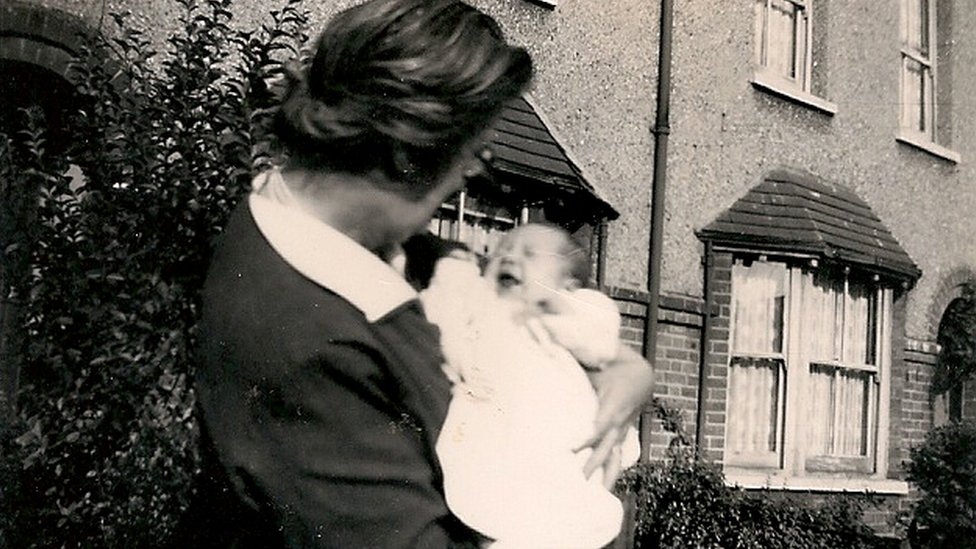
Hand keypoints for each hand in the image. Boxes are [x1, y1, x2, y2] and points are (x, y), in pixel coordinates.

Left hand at [575, 344, 653, 487]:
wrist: (642, 373)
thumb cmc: (615, 363)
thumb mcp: (597, 358)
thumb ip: (575, 352)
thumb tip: (549, 339)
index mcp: (614, 402)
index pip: (600, 424)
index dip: (588, 437)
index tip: (572, 447)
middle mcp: (619, 420)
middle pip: (607, 446)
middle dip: (594, 463)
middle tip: (579, 479)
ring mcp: (621, 429)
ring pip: (615, 455)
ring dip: (607, 474)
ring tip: (599, 494)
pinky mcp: (621, 434)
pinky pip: (615, 455)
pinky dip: (610, 471)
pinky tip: (602, 488)